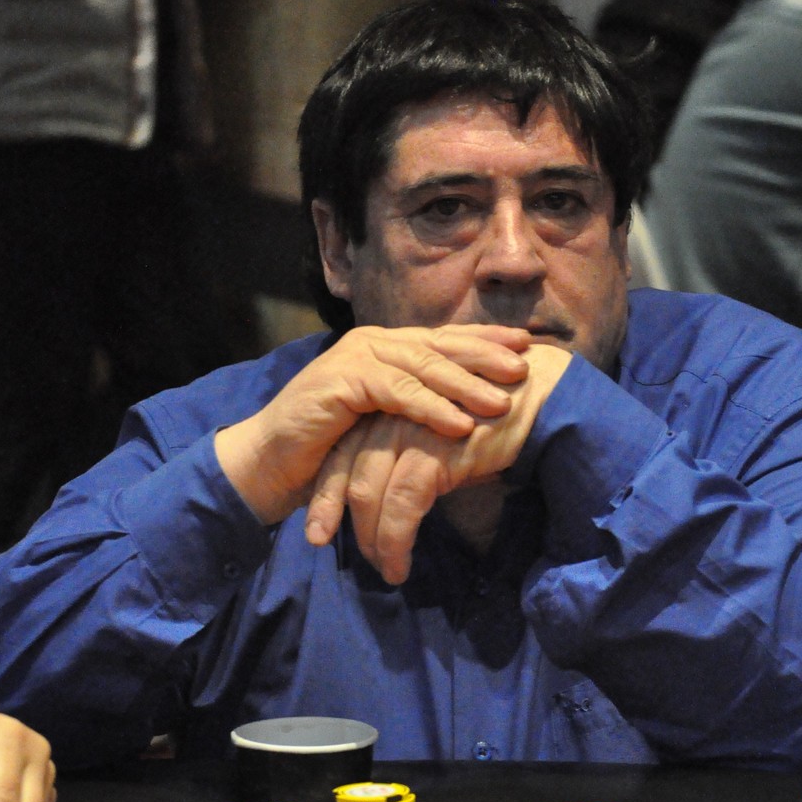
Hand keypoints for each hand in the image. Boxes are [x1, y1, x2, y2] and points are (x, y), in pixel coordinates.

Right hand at [215, 324, 533, 527]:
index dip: (485, 339)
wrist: (272, 463)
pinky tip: (459, 424)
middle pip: (439, 345)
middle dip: (485, 355)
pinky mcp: (341, 383)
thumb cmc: (332, 448)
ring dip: (465, 385)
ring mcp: (355, 359)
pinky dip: (430, 408)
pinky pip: (396, 393)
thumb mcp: (386, 422)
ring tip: (502, 401)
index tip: (529, 346)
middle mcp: (372, 345)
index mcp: (386, 348)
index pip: (443, 338)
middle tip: (526, 366)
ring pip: (421, 367)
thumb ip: (420, 406)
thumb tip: (477, 408)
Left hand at [306, 344, 572, 582]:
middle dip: (331, 512)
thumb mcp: (445, 434)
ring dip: (372, 537)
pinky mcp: (433, 449)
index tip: (318, 528)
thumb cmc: (499, 414)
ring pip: (369, 492)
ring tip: (382, 568)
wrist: (541, 394)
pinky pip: (403, 504)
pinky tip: (400, 566)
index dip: (327, 490)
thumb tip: (402, 498)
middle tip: (323, 544)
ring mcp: (410, 429)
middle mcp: (392, 414)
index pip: (345, 451)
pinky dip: (396, 540)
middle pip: (347, 470)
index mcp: (390, 406)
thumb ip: (418, 454)